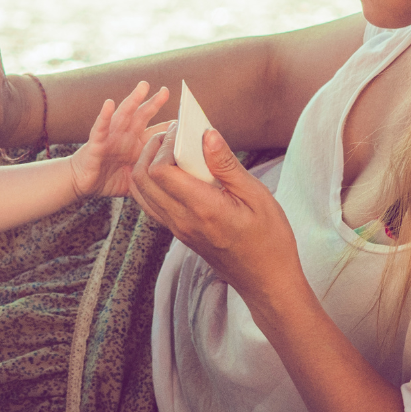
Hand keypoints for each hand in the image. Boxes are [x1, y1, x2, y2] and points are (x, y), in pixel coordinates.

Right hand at [66, 82, 170, 198]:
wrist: (83, 183)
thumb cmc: (109, 179)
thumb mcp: (136, 180)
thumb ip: (152, 178)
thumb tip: (177, 186)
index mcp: (137, 145)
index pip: (156, 132)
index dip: (169, 127)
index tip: (187, 119)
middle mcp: (125, 136)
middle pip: (142, 115)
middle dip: (154, 102)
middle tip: (167, 90)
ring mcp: (111, 137)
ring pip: (124, 114)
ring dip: (133, 100)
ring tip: (143, 86)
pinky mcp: (96, 143)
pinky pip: (100, 128)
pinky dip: (104, 116)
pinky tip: (109, 104)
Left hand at [129, 123, 304, 300]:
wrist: (267, 281)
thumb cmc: (269, 239)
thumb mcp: (257, 196)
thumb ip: (227, 165)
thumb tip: (207, 134)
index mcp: (202, 208)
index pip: (160, 171)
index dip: (165, 145)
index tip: (183, 129)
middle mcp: (182, 220)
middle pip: (142, 179)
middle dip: (150, 150)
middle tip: (172, 134)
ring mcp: (178, 229)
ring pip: (141, 193)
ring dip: (146, 165)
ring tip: (169, 148)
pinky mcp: (179, 233)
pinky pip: (151, 205)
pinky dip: (151, 182)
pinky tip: (172, 170)